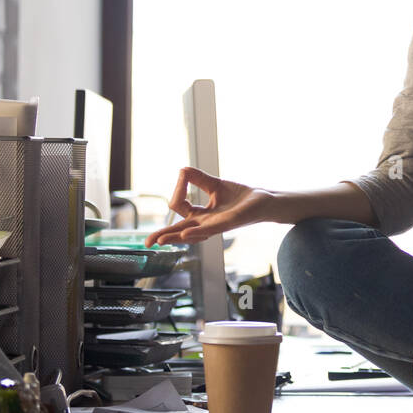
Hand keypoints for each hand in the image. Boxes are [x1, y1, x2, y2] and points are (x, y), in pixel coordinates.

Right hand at [144, 167, 274, 246]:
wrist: (264, 201)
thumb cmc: (240, 196)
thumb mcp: (215, 185)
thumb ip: (198, 179)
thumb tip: (182, 170)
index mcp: (201, 214)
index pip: (179, 206)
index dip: (178, 190)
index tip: (183, 176)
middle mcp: (206, 222)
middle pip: (180, 230)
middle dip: (164, 235)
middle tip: (148, 242)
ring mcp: (217, 225)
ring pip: (192, 233)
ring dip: (176, 236)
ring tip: (161, 240)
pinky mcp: (229, 224)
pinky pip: (210, 228)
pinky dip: (196, 231)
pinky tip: (186, 233)